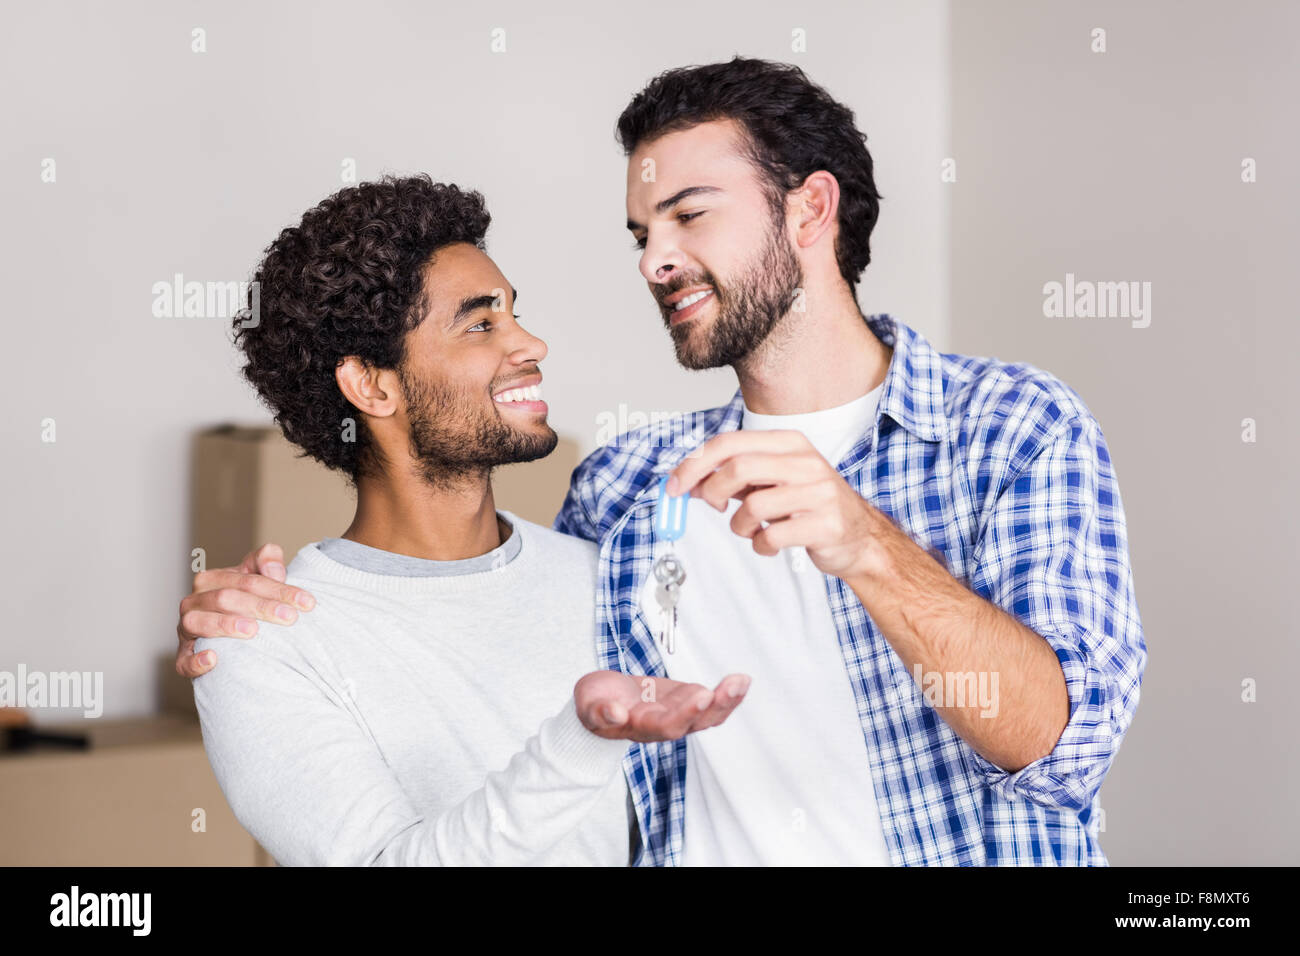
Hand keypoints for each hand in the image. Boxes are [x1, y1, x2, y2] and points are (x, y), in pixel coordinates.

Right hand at [175, 543, 316, 678]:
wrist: (229, 637)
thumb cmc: (247, 603)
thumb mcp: (258, 578)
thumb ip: (267, 561)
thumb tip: (274, 569)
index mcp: (211, 580)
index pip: (246, 580)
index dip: (278, 589)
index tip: (306, 602)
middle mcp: (194, 602)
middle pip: (225, 598)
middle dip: (260, 606)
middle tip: (289, 618)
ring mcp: (185, 630)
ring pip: (197, 622)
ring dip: (225, 625)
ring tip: (252, 630)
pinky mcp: (183, 658)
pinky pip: (183, 661)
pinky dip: (196, 660)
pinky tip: (214, 659)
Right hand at [574, 671, 750, 741]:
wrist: (602, 701)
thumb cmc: (594, 703)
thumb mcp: (588, 706)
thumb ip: (599, 712)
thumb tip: (615, 714)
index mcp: (641, 728)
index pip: (666, 725)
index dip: (685, 713)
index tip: (701, 696)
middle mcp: (664, 725)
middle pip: (695, 722)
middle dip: (715, 706)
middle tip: (729, 688)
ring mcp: (677, 714)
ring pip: (708, 714)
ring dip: (727, 699)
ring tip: (741, 681)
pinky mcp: (685, 700)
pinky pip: (710, 702)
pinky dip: (726, 693)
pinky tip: (741, 680)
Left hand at [666, 430, 891, 581]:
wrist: (859, 536)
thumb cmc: (809, 507)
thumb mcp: (773, 482)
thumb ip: (735, 478)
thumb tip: (688, 482)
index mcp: (789, 444)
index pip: (730, 443)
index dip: (695, 465)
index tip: (675, 486)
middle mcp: (806, 462)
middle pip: (739, 468)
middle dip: (713, 492)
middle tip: (714, 507)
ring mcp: (819, 492)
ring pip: (754, 505)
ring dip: (740, 526)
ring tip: (751, 530)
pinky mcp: (825, 524)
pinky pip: (772, 536)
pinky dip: (761, 546)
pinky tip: (771, 545)